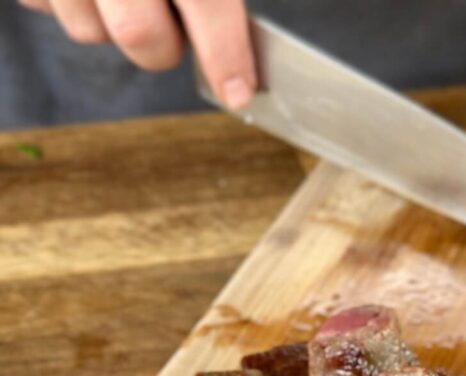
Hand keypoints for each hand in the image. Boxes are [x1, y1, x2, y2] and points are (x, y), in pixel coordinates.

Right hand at [18, 0, 256, 109]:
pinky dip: (65, 2)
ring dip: (108, 23)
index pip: (207, 2)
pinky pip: (41, 4)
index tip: (239, 93)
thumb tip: (239, 51)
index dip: (226, 54)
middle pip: (140, 34)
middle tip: (169, 27)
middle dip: (161, 47)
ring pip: (87, 30)